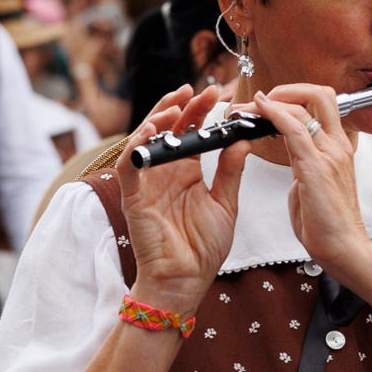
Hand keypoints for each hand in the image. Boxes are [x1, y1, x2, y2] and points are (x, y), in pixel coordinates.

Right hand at [114, 85, 243, 312]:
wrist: (186, 280)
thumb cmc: (203, 248)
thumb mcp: (225, 205)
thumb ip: (230, 172)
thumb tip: (241, 141)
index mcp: (188, 172)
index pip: (192, 132)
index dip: (202, 111)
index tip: (219, 95)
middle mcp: (166, 172)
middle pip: (169, 129)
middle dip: (183, 106)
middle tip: (200, 91)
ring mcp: (147, 182)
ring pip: (145, 139)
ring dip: (158, 118)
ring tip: (177, 104)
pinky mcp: (132, 196)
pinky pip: (129, 165)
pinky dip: (135, 146)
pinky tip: (149, 132)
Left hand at [248, 84, 371, 280]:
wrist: (343, 248)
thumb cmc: (326, 222)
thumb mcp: (312, 183)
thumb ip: (305, 164)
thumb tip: (294, 155)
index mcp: (337, 147)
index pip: (322, 103)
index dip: (293, 95)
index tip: (267, 103)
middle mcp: (337, 144)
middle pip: (319, 93)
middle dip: (286, 89)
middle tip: (259, 101)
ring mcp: (330, 153)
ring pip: (305, 105)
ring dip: (270, 101)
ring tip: (246, 108)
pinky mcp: (317, 167)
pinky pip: (293, 129)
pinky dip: (273, 114)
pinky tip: (257, 112)